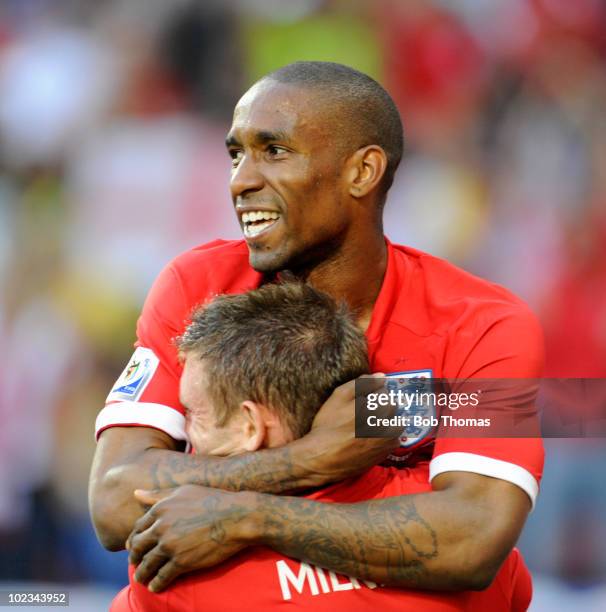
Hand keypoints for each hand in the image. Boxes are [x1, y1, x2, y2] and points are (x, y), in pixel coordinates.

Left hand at [126, 485, 254, 591]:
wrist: (236, 516)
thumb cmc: (212, 499)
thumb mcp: (184, 490)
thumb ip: (158, 494)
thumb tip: (135, 493)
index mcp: (160, 509)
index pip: (138, 528)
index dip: (135, 539)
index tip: (135, 546)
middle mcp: (161, 527)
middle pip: (138, 547)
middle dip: (135, 557)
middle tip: (136, 563)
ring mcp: (170, 545)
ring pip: (147, 564)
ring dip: (142, 574)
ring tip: (142, 578)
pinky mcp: (181, 562)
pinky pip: (162, 577)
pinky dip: (157, 584)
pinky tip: (156, 586)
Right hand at [301, 374, 400, 482]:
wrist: (323, 459)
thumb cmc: (329, 425)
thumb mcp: (339, 397)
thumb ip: (362, 383)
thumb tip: (381, 376)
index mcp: (379, 406)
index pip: (385, 391)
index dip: (372, 393)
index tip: (360, 400)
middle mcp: (388, 422)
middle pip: (392, 406)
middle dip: (380, 405)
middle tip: (361, 413)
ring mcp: (388, 439)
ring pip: (396, 422)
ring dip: (386, 420)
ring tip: (368, 425)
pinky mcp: (386, 453)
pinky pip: (394, 439)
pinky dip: (386, 436)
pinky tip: (370, 438)